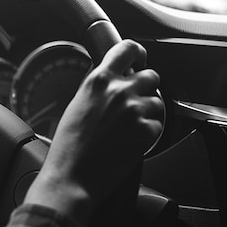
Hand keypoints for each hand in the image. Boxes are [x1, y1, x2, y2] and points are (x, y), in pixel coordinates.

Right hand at [24, 40, 163, 222]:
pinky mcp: (146, 131)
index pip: (128, 49)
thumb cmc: (68, 147)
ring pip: (157, 101)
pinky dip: (148, 133)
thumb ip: (97, 88)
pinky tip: (129, 142)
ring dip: (147, 112)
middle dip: (145, 88)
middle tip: (133, 104)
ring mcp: (135, 110)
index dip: (137, 53)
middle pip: (151, 76)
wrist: (72, 176)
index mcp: (99, 81)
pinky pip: (157, 125)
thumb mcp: (76, 105)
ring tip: (127, 128)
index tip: (140, 59)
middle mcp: (119, 91)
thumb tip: (111, 79)